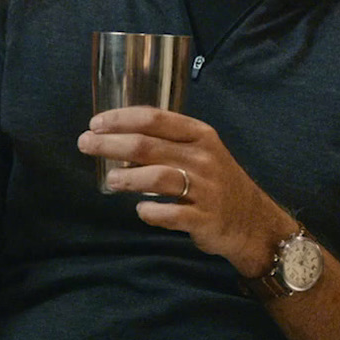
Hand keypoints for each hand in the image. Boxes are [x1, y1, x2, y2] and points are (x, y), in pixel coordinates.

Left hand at [78, 107, 297, 277]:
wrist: (253, 221)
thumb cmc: (218, 182)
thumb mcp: (203, 152)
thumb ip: (169, 143)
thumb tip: (119, 140)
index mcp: (200, 135)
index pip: (154, 118)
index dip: (121, 119)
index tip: (95, 123)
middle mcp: (203, 157)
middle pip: (147, 146)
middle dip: (110, 144)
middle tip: (85, 144)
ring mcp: (205, 189)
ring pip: (157, 177)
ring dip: (127, 178)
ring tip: (110, 181)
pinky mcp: (205, 218)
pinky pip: (171, 214)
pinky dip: (151, 212)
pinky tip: (141, 210)